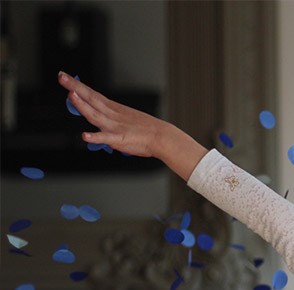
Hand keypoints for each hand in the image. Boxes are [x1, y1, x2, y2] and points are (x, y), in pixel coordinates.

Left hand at [57, 71, 207, 179]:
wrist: (163, 137)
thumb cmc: (146, 130)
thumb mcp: (125, 119)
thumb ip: (110, 119)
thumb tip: (98, 120)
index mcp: (113, 109)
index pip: (92, 95)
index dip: (78, 86)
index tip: (65, 78)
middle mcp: (112, 115)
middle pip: (90, 99)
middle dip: (75, 88)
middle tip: (62, 77)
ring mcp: (115, 126)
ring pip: (95, 115)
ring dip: (83, 105)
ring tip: (71, 96)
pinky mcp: (119, 139)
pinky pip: (105, 138)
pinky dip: (95, 137)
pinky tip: (84, 136)